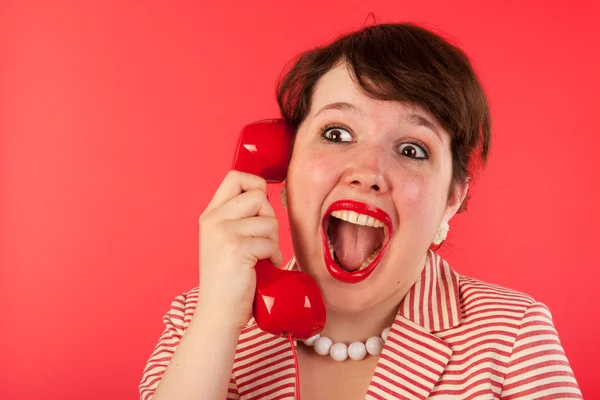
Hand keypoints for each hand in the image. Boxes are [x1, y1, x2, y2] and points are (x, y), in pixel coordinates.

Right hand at [196, 170, 282, 330]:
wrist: (218, 313)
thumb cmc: (229, 279)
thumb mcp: (224, 240)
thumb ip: (238, 217)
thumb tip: (265, 194)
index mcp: (210, 214)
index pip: (236, 177)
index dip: (256, 185)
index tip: (262, 207)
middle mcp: (214, 220)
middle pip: (258, 195)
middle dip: (269, 218)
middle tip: (262, 240)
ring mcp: (223, 233)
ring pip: (268, 220)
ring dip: (273, 240)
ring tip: (261, 256)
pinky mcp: (236, 249)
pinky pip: (270, 242)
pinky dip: (274, 256)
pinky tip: (263, 267)